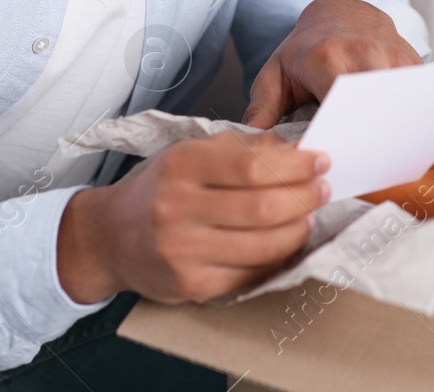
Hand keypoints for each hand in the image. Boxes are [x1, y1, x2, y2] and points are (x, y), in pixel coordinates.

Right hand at [56, 131, 329, 304]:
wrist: (111, 237)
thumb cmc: (160, 189)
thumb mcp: (192, 153)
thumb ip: (243, 148)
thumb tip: (296, 150)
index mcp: (181, 166)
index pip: (253, 166)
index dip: (296, 165)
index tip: (320, 161)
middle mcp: (178, 208)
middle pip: (263, 206)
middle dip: (305, 197)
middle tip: (322, 189)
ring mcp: (184, 251)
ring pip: (263, 245)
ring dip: (298, 229)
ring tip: (308, 216)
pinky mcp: (192, 285)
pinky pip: (251, 273)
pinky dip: (277, 258)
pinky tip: (285, 242)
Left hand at [242, 0, 433, 156]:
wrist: (341, 13)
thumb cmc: (304, 50)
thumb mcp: (275, 70)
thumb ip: (261, 106)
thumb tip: (248, 143)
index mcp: (327, 56)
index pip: (337, 94)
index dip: (343, 124)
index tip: (346, 155)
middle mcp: (366, 52)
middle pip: (379, 96)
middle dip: (386, 129)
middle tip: (393, 164)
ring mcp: (395, 55)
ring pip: (412, 95)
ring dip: (423, 126)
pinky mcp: (416, 62)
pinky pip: (433, 93)